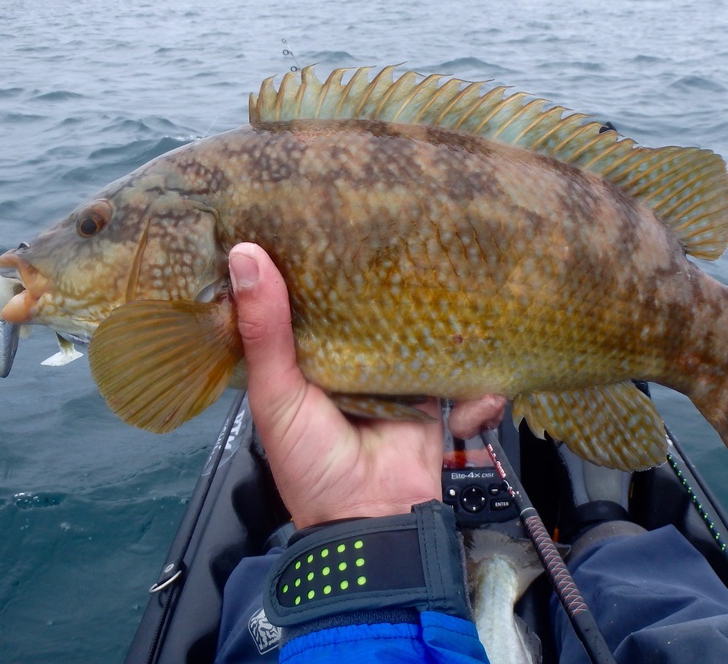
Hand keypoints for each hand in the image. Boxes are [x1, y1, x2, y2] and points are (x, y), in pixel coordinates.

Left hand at [229, 242, 505, 528]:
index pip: (313, 293)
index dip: (315, 256)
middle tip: (405, 224)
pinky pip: (465, 373)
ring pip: (422, 327)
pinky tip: (483, 376)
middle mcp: (354, 355)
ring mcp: (398, 371)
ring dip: (444, 314)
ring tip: (461, 278)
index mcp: (308, 353)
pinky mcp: (437, 391)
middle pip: (372, 304)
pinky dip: (479, 380)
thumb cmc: (311, 460)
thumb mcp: (277, 394)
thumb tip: (245, 251)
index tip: (324, 209)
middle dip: (388, 275)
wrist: (373, 518)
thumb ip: (265, 329)